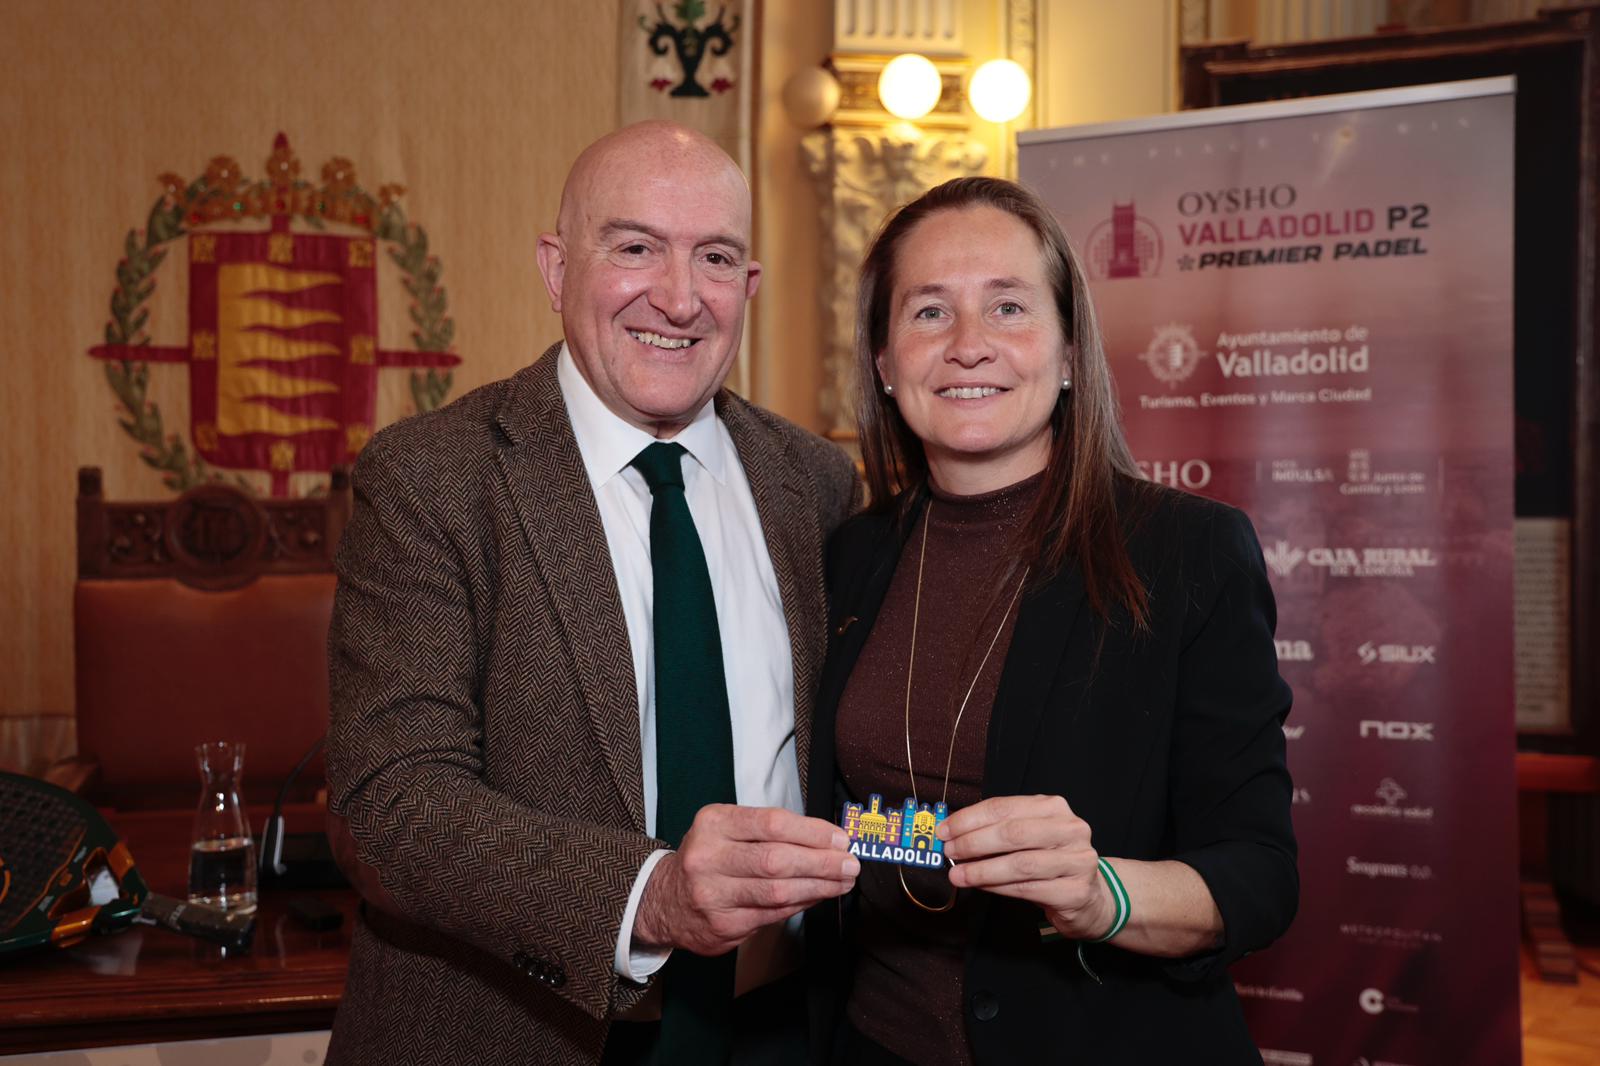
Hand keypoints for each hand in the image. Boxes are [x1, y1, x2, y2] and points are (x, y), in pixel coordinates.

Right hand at [632, 805, 858, 956]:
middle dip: (822, 863)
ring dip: (819, 887)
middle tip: (850, 864)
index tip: (840, 839)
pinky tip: (817, 896)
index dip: (812, 832)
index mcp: (714, 823)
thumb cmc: (709, 858)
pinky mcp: (721, 926)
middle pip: (777, 860)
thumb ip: (770, 831)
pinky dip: (801, 904)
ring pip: (777, 892)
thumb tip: (826, 841)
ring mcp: (712, 895)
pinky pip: (772, 915)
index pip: (772, 824)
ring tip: (842, 882)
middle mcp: (708, 857)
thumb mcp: (727, 829)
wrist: (664, 900)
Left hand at [939, 794, 1115, 939]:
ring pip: (1020, 864)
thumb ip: (998, 831)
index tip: (944, 831)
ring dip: (982, 870)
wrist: (1091, 896)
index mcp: (1053, 808)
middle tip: (949, 853)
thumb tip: (953, 835)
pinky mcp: (1075, 891)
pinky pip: (1027, 889)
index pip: (1004, 808)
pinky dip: (998, 887)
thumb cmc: (1050, 862)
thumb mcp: (1028, 837)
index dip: (969, 819)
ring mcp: (1077, 860)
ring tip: (958, 875)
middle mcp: (1070, 829)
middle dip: (974, 843)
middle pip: (1012, 833)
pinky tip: (981, 887)